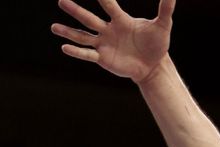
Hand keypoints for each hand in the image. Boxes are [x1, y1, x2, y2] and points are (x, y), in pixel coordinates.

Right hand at [51, 0, 174, 82]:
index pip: (108, 4)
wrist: (153, 66)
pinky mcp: (103, 58)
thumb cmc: (157, 44)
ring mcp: (104, 44)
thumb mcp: (163, 25)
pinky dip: (76, 52)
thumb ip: (165, 8)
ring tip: (53, 27)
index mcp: (121, 19)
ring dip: (68, 32)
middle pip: (89, 18)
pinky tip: (64, 47)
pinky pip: (87, 54)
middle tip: (61, 0)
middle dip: (75, 10)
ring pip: (82, 36)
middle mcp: (109, 30)